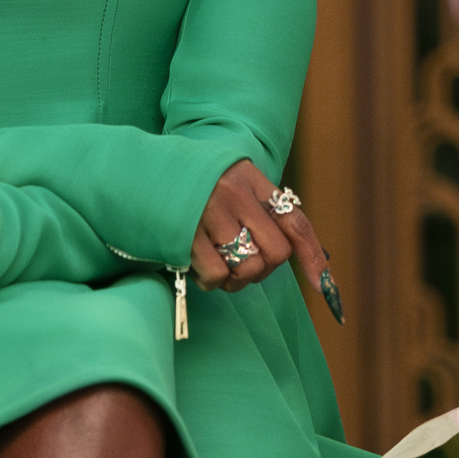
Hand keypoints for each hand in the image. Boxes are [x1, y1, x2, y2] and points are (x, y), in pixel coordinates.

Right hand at [194, 160, 344, 321]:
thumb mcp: (228, 182)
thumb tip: (295, 252)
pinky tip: (196, 266)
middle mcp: (235, 193)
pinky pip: (216, 274)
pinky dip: (210, 281)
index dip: (312, 257)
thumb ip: (258, 209)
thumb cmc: (186, 184)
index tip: (324, 287)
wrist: (133, 170)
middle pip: (275, 253)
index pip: (294, 220)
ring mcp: (210, 212)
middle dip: (262, 271)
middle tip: (240, 268)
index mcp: (251, 178)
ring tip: (215, 265)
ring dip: (234, 279)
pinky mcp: (186, 232)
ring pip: (247, 268)